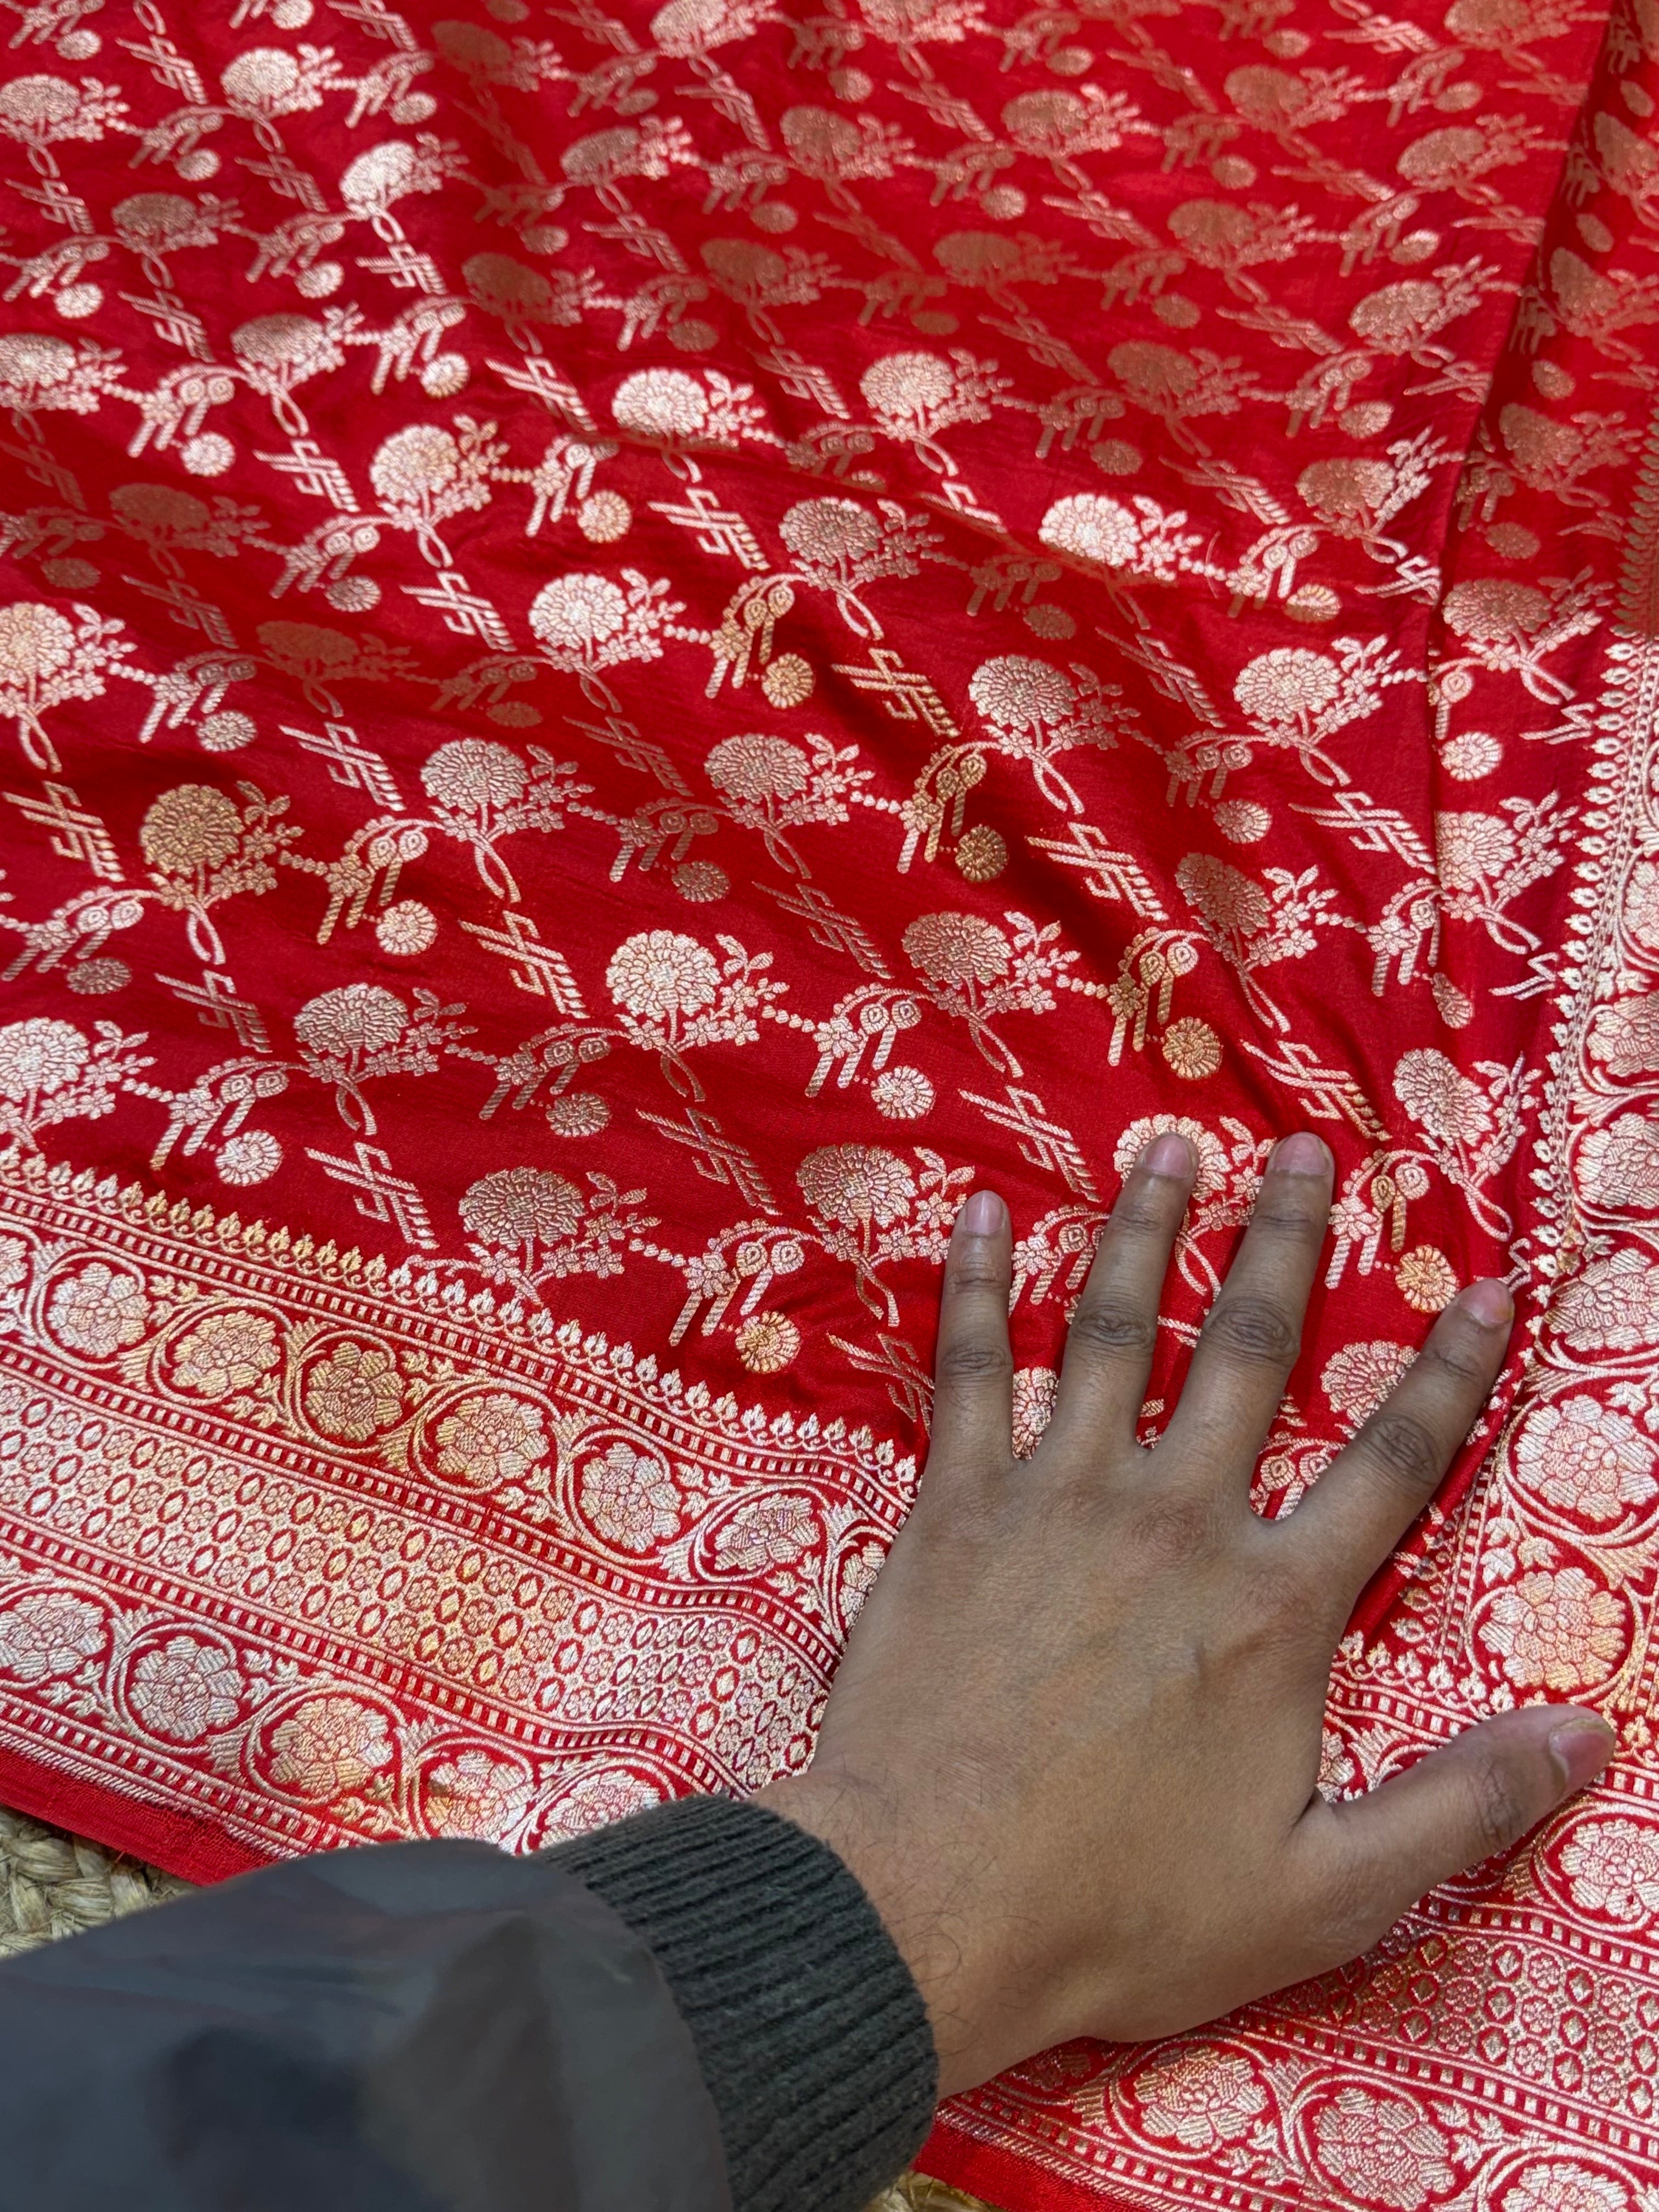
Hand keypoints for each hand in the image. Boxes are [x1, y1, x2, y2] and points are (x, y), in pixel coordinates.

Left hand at [755, 1131, 1614, 2096]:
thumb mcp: (1322, 1894)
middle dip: (1288, 1243)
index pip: (1393, 1461)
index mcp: (1274, 1607)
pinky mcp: (956, 1506)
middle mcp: (1176, 1521)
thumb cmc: (1120, 1911)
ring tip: (1170, 1148)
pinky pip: (968, 1367)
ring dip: (1146, 1231)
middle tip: (1307, 1151)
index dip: (1453, 1369)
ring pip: (1115, 1330)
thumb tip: (1587, 1737)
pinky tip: (982, 1212)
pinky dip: (977, 1284)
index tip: (1486, 1283)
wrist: (925, 1903)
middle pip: (1252, 1352)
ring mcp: (1058, 1499)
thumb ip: (1458, 1809)